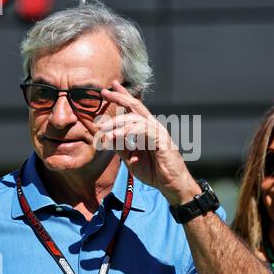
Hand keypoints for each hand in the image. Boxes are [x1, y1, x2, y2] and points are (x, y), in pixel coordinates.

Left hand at [96, 80, 200, 205]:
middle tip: (103, 92)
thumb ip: (120, 146)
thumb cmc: (153, 171)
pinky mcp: (162, 139)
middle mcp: (153, 126)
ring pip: (135, 118)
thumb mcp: (130, 158)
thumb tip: (106, 136)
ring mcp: (158, 131)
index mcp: (146, 129)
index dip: (122, 97)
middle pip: (135, 106)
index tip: (109, 88)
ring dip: (117, 123)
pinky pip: (142, 130)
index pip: (133, 109)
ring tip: (102, 130)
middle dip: (119, 97)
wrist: (170, 184)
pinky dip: (127, 132)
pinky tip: (115, 136)